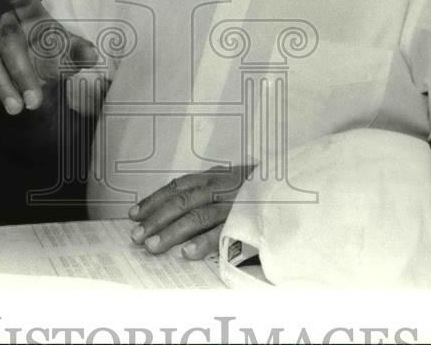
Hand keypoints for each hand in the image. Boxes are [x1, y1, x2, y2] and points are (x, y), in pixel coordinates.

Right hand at [0, 0, 99, 114]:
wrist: (38, 71)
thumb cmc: (53, 55)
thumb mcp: (70, 55)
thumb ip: (80, 53)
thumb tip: (93, 55)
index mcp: (32, 16)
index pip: (24, 1)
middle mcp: (7, 24)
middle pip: (9, 42)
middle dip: (21, 73)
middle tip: (34, 101)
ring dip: (2, 85)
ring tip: (16, 108)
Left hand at [128, 165, 254, 259]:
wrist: (295, 188)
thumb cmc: (260, 187)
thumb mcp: (233, 178)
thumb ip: (208, 186)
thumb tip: (173, 200)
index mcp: (216, 176)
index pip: (178, 186)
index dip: (154, 199)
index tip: (134, 214)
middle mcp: (222, 187)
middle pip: (183, 201)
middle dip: (156, 218)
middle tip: (137, 236)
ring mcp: (234, 203)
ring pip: (197, 216)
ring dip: (173, 232)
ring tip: (154, 247)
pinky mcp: (248, 220)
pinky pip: (223, 231)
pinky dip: (204, 243)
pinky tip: (187, 254)